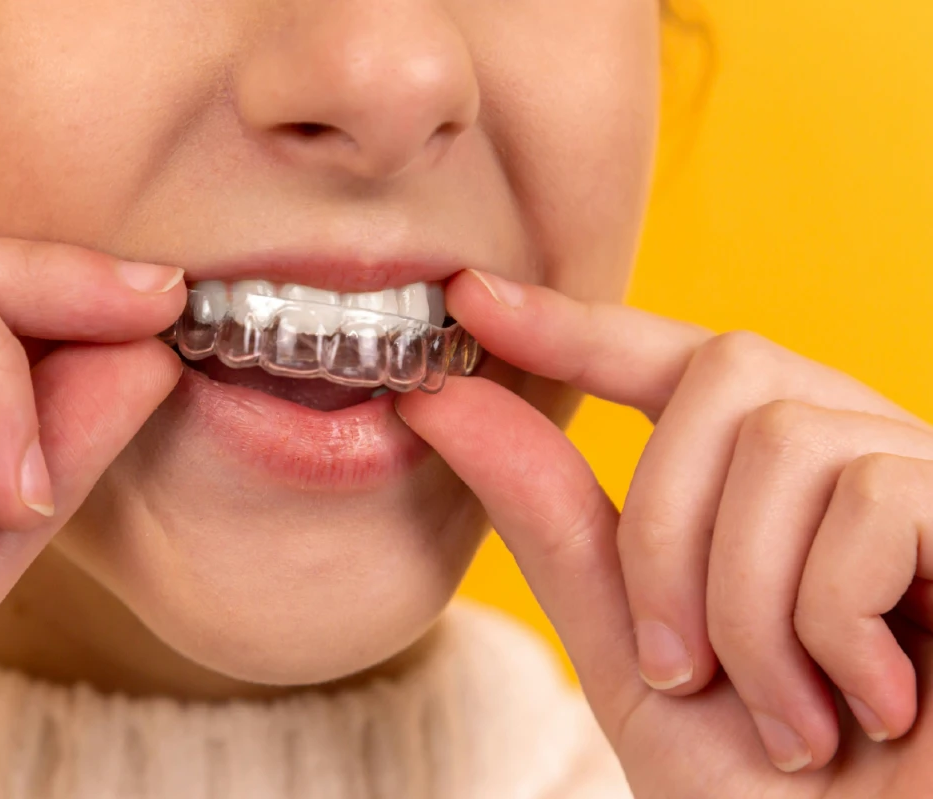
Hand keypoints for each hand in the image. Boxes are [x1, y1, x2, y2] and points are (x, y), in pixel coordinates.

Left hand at [398, 270, 932, 797]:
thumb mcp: (634, 652)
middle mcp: (858, 455)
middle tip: (680, 668)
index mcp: (773, 483)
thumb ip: (555, 525)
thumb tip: (446, 402)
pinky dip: (830, 623)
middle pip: (726, 373)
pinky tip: (868, 704)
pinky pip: (876, 497)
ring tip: (785, 716)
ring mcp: (932, 480)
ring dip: (744, 605)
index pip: (673, 360)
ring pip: (785, 441)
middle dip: (664, 531)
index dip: (575, 325)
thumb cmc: (771, 786)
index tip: (471, 299)